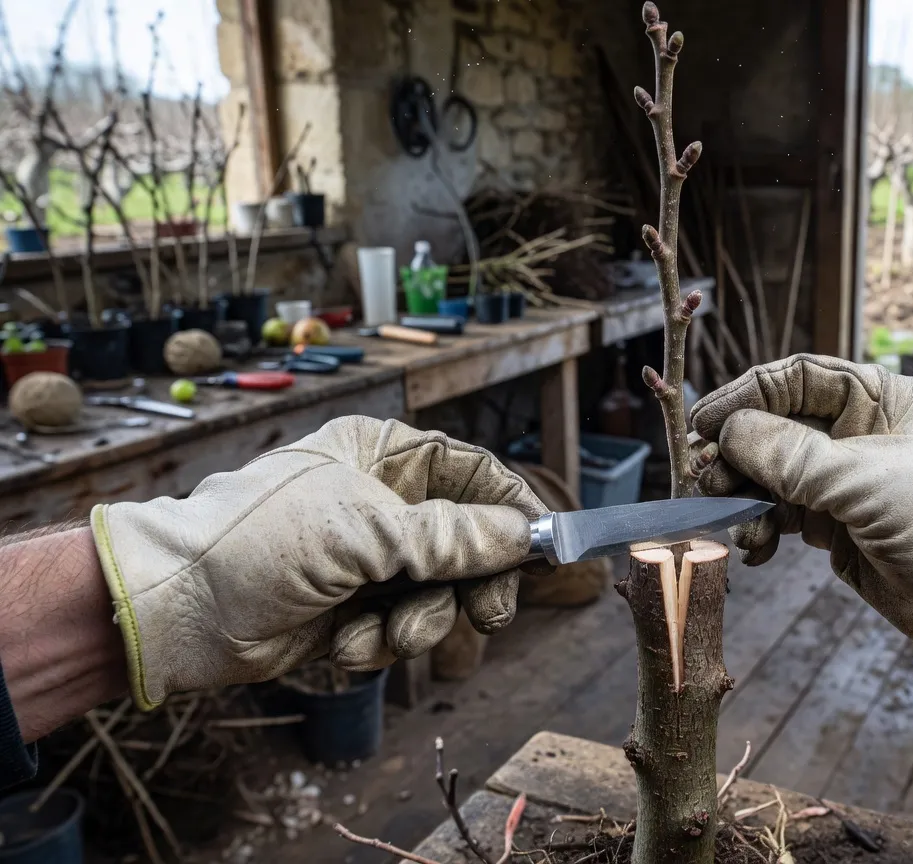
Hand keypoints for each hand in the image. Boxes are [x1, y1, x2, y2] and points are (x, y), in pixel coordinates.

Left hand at [91, 416, 546, 708]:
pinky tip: (345, 642)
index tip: (541, 551)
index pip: (475, 475)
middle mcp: (384, 503)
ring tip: (382, 633)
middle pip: (471, 543)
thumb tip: (525, 534)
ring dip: (420, 623)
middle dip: (473, 585)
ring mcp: (370, 559)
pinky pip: (405, 629)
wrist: (175, 611)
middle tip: (485, 616)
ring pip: (442, 594)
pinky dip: (382, 644)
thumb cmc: (256, 543)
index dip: (512, 513)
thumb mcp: (365, 533)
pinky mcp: (356, 609)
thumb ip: (451, 538)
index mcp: (385, 456)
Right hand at [690, 354, 912, 688]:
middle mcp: (858, 430)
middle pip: (773, 426)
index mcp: (881, 398)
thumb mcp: (870, 483)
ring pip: (768, 472)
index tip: (703, 424)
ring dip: (741, 494)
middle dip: (736, 453)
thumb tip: (728, 433)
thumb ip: (795, 457)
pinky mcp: (833, 524)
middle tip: (704, 482)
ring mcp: (843, 479)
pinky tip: (755, 550)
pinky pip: (777, 513)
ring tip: (727, 520)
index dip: (745, 397)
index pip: (796, 378)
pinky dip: (758, 528)